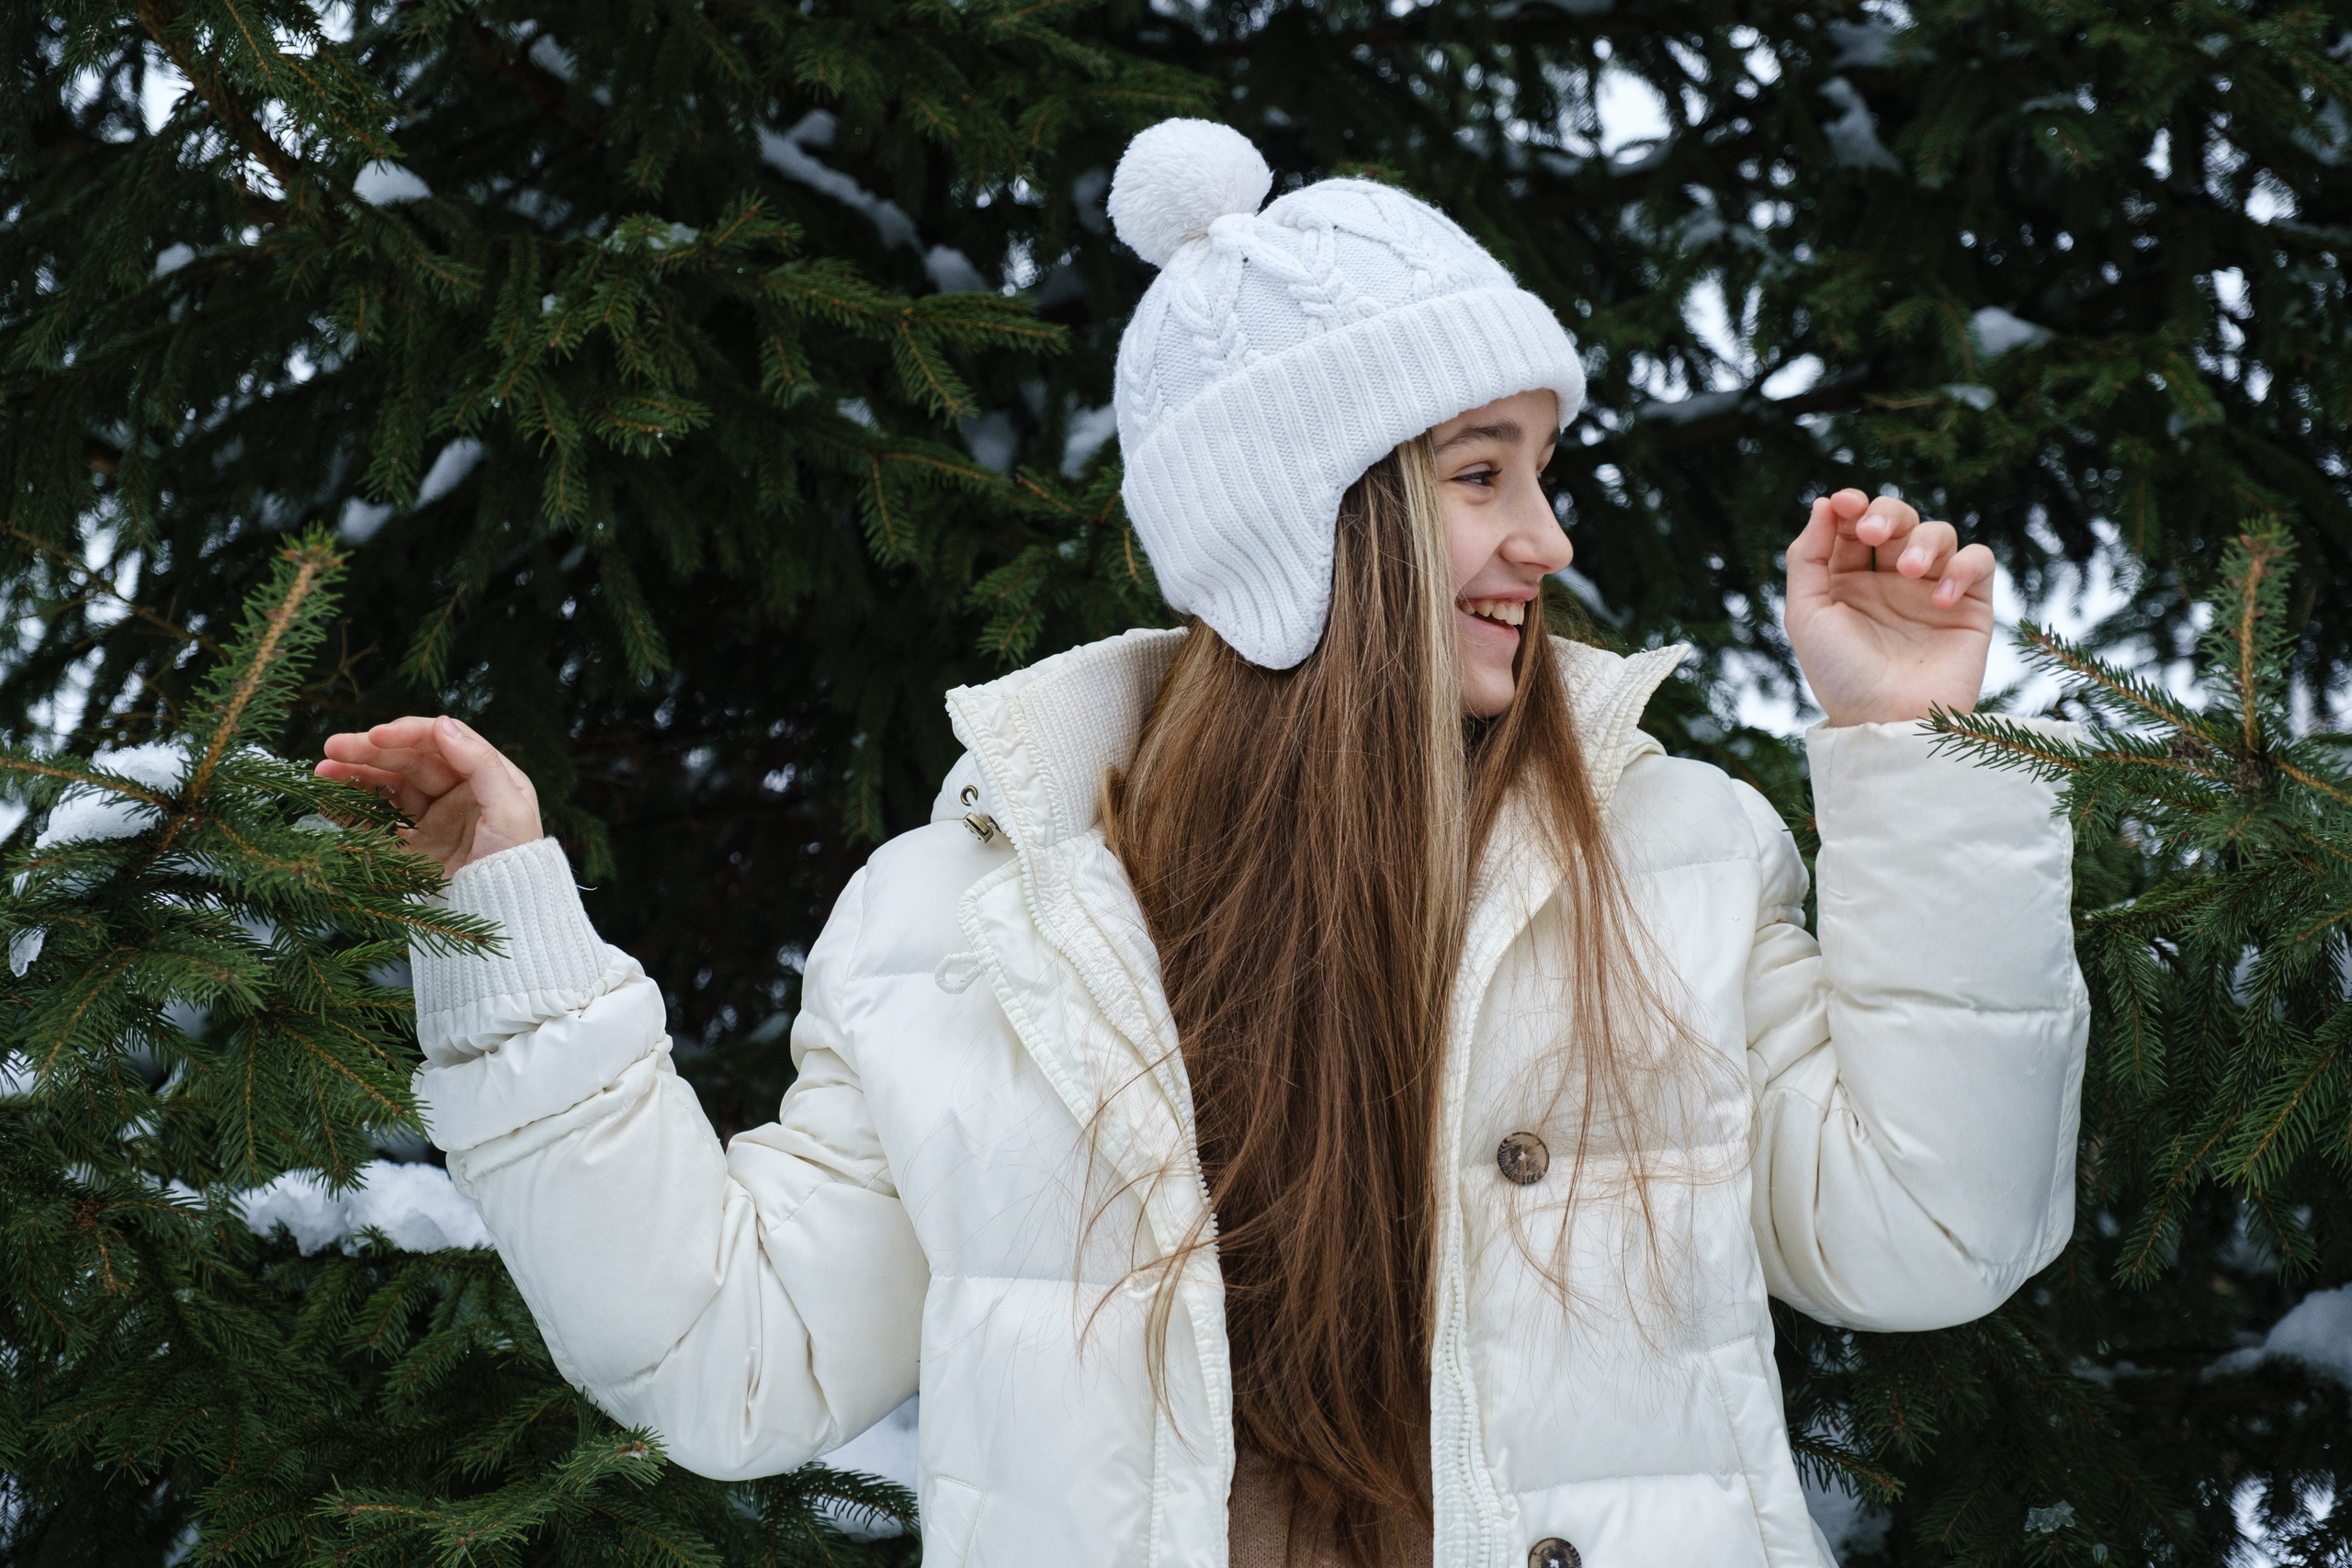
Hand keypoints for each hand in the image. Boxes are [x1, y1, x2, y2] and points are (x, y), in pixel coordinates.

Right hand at [315, 716, 543, 877]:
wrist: (503, 916)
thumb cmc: (518, 863)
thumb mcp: (510, 809)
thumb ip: (480, 764)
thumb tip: (444, 724)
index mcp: (484, 776)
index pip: (440, 742)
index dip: (406, 734)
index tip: (374, 735)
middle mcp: (457, 792)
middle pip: (408, 761)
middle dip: (369, 752)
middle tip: (332, 747)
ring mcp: (432, 819)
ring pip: (388, 787)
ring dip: (354, 777)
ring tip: (322, 772)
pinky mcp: (413, 847)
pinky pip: (377, 822)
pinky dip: (351, 810)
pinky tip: (328, 801)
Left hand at [1784, 488, 1995, 726]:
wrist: (1888, 721)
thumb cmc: (1841, 675)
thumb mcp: (1806, 615)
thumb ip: (1807, 557)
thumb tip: (1823, 504)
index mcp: (1847, 581)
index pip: (1853, 525)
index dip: (1850, 505)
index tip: (1844, 504)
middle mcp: (1889, 581)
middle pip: (1897, 519)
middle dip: (1887, 513)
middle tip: (1875, 533)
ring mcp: (1930, 591)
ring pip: (1939, 533)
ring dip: (1924, 541)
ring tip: (1908, 572)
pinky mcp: (1969, 606)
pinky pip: (1978, 561)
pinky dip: (1963, 567)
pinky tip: (1941, 598)